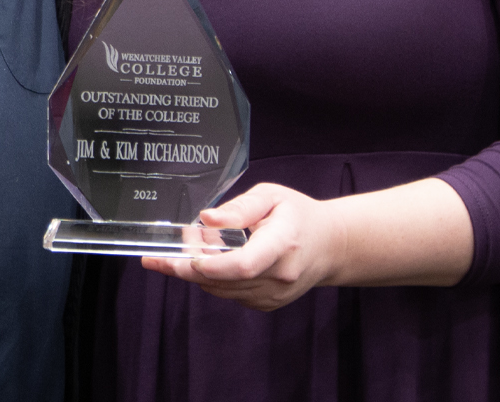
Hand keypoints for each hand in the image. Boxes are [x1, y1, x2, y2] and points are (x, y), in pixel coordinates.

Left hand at [142, 183, 343, 311]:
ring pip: (221, 290)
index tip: (188, 255)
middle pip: (224, 281)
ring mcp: (274, 295)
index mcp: (282, 244)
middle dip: (189, 265)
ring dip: (199, 271)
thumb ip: (239, 208)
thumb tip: (207, 218)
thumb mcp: (270, 196)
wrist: (329, 245)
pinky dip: (215, 278)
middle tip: (169, 247)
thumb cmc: (298, 216)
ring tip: (198, 241)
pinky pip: (229, 294)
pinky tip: (215, 256)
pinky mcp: (267, 304)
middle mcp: (280, 276)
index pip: (244, 265)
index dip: (211, 265)